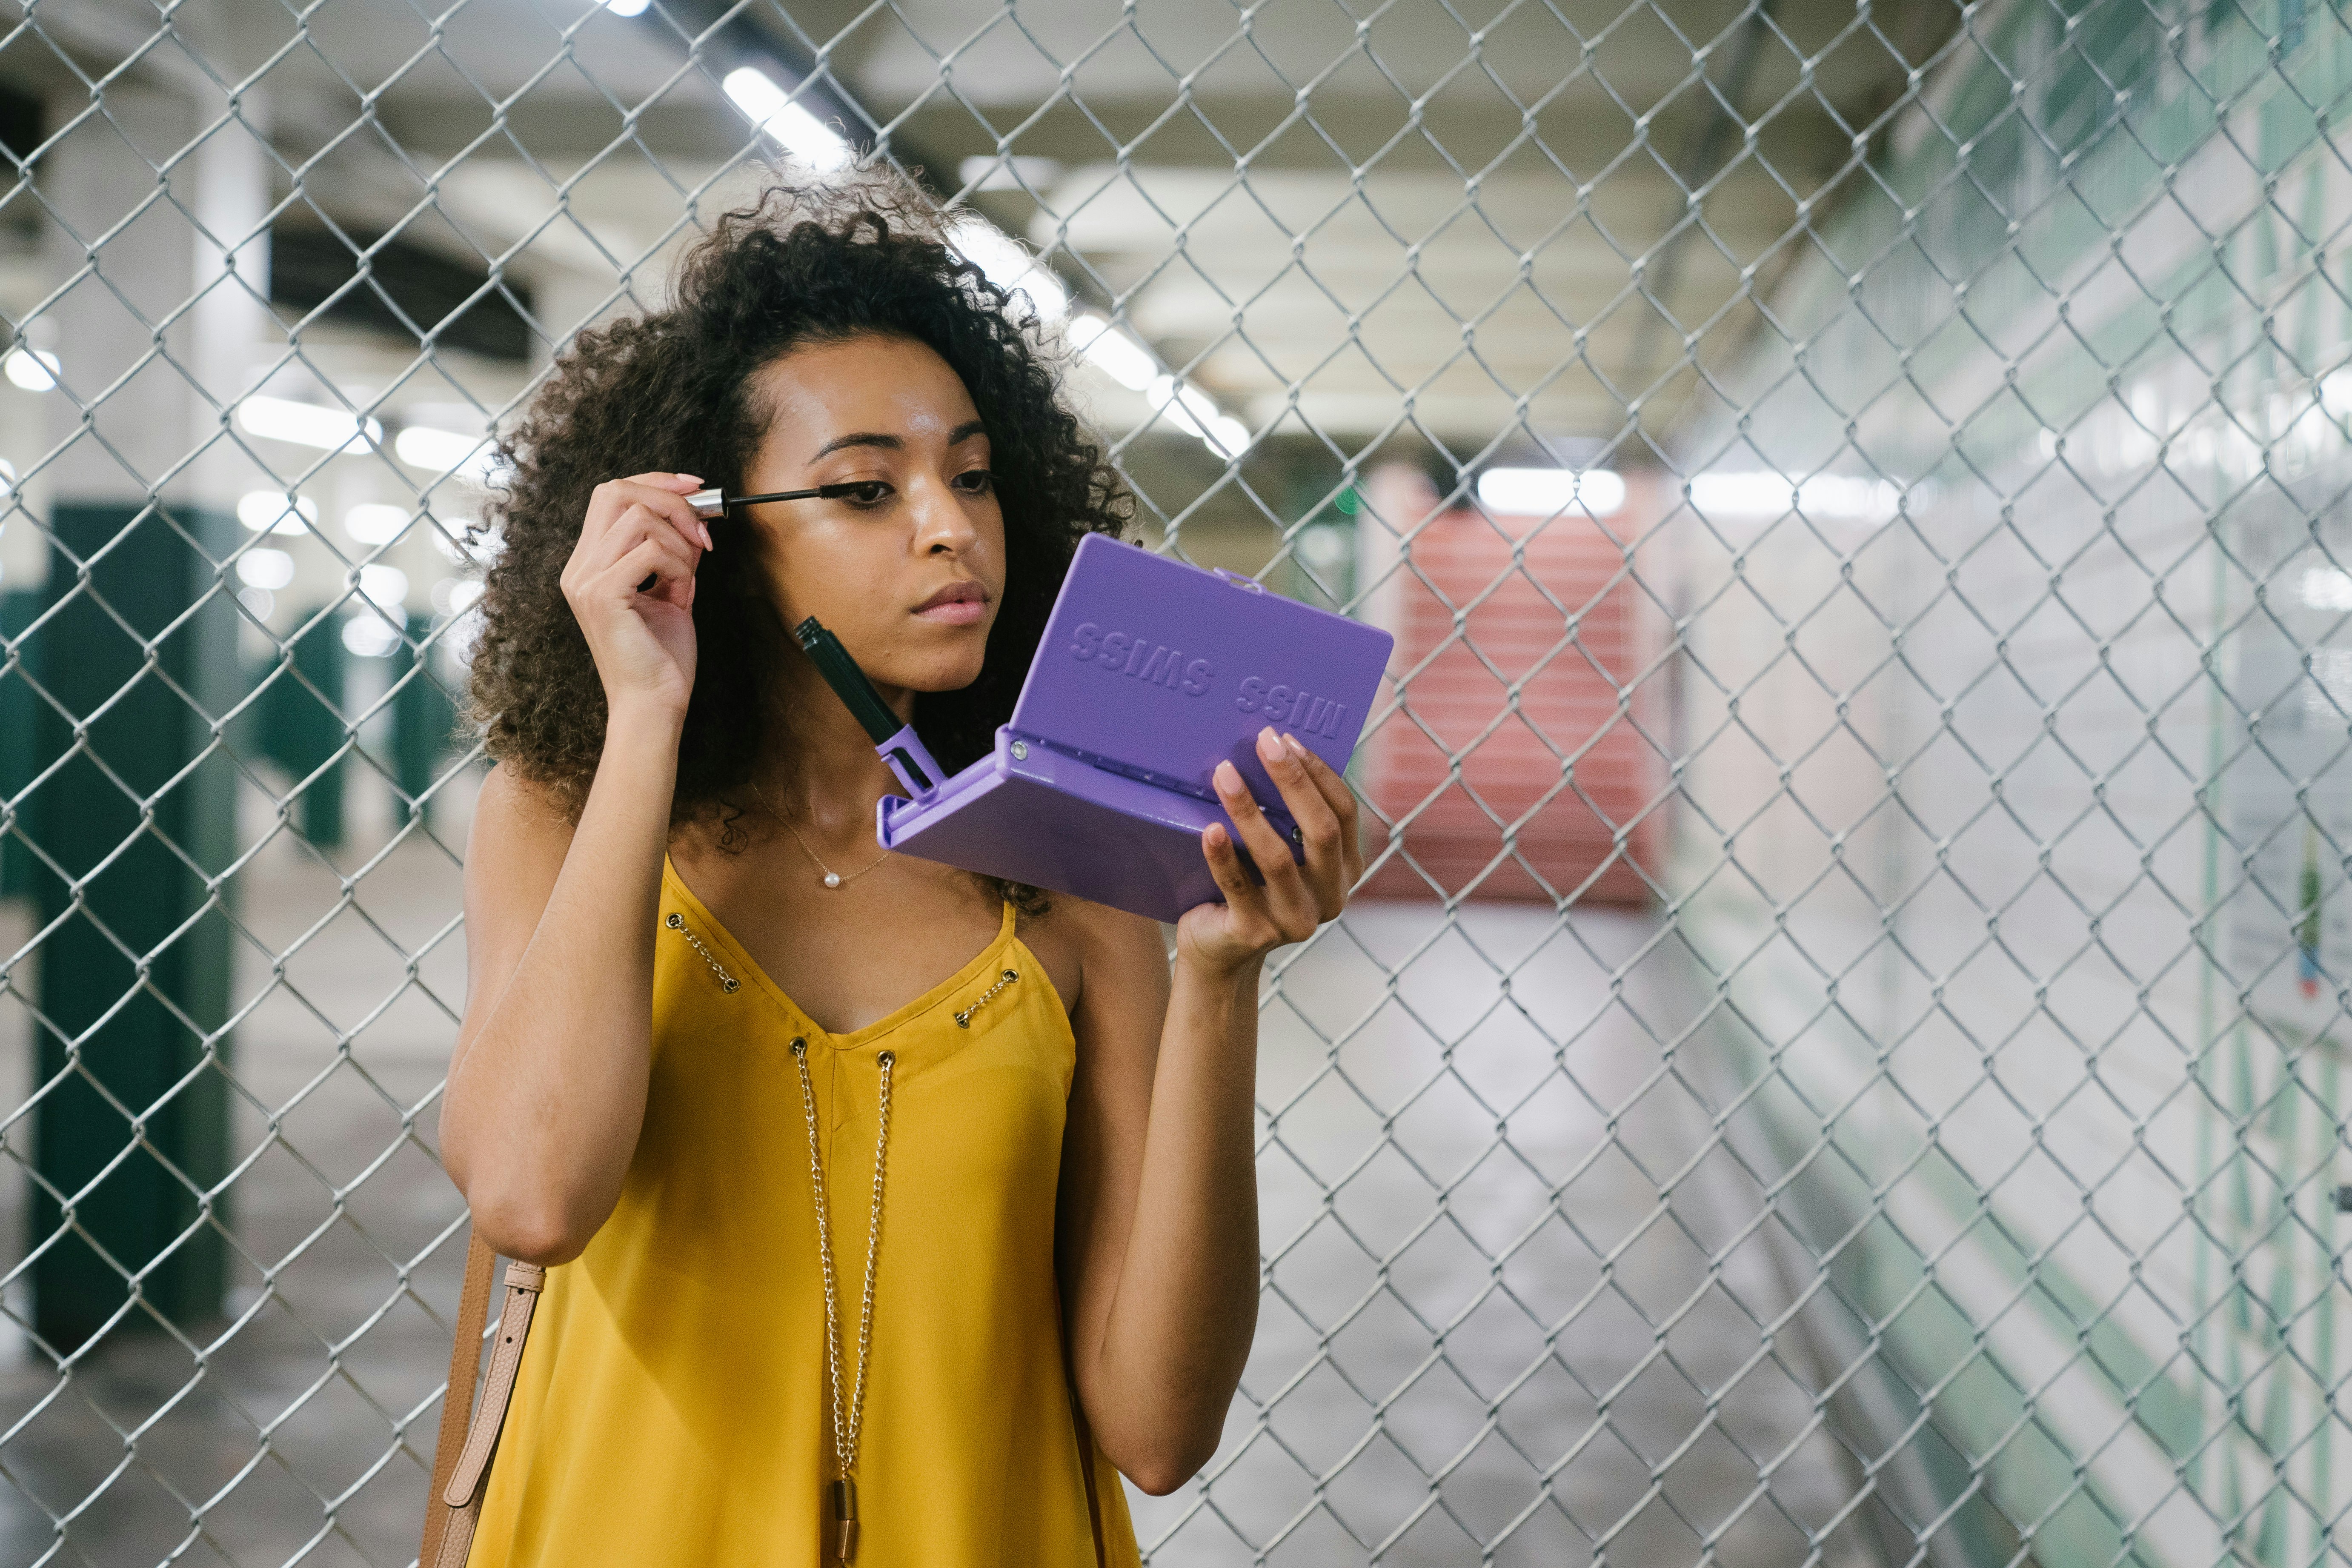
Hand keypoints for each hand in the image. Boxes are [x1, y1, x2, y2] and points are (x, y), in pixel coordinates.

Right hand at [559, 472, 711, 719]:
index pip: (611, 494)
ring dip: (679, 542)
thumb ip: (673, 554)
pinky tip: (682, 594)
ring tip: (687, 580)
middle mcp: (578, 567)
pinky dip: (678, 566)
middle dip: (670, 500)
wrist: (653, 704)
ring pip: (639, 518)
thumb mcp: (671, 591)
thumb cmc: (661, 656)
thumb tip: (694, 520)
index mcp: (589, 563)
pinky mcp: (602, 595)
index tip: (695, 488)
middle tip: (702, 531)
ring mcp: (586, 580)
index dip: (655, 482)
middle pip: (616, 491)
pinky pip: (650, 550)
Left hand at [1178, 726, 1364, 977]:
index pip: (1344, 813)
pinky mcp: (1256, 932)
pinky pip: (1237, 886)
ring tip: (1224, 774)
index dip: (1319, 773)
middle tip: (1263, 742)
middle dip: (1293, 781)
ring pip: (1278, 857)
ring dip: (1249, 810)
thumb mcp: (1283, 852)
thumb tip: (1272, 748)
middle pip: (1321, 831)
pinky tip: (1209, 828)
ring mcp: (1296, 919)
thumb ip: (1290, 819)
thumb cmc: (1252, 884)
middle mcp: (1330, 896)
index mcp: (1345, 870)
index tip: (1287, 740)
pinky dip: (1223, 855)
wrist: (1220, 949)